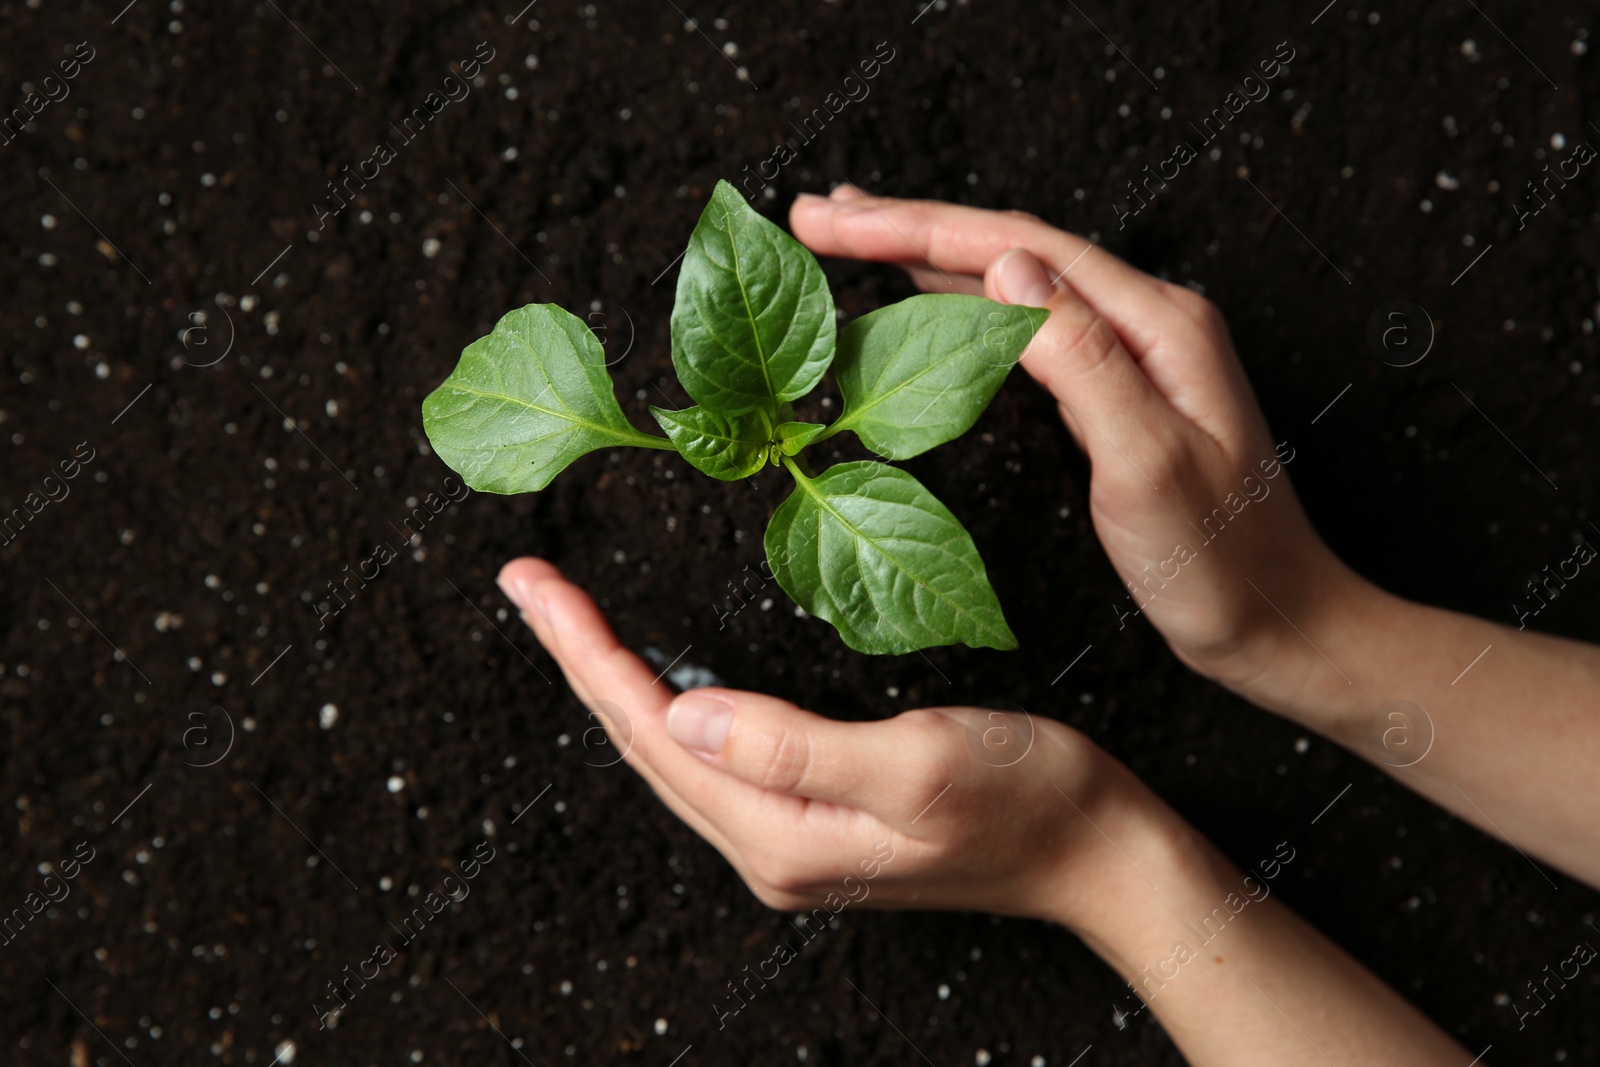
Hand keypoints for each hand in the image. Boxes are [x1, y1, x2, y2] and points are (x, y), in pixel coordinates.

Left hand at [496, 557, 1175, 929]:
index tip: (534, 584)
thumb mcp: (917, 761)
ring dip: (613, 682)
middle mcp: (769, 848)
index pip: (652, 728)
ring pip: (670, 753)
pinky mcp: (814, 823)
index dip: (586, 652)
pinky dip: (666, 706)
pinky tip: (655, 677)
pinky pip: (710, 762)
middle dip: (580, 659)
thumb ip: (794, 746)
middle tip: (527, 584)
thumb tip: (685, 712)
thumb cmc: (1029, 798)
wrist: (1100, 854)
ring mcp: (789, 841)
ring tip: (568, 620)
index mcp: (782, 832)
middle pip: (643, 743)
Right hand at [790, 187, 1362, 699]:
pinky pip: (1023, 329)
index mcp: (1156, 322)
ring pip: (1012, 283)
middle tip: (814, 216)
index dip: (914, 226)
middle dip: (907, 225)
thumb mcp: (1147, 462)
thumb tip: (1008, 270)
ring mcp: (1133, 352)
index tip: (832, 220)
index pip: (1014, 245)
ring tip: (854, 235)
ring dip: (927, 256)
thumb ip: (1081, 360)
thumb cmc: (1220, 562)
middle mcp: (1147, 320)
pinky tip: (926, 302)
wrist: (1280, 623)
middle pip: (1009, 248)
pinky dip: (960, 305)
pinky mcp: (1116, 390)